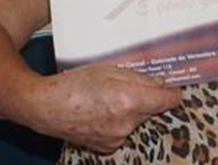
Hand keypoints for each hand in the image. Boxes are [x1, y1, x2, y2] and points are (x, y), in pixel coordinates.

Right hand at [19, 64, 182, 153]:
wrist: (44, 107)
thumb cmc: (75, 83)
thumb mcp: (110, 70)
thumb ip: (140, 78)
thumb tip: (162, 85)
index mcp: (128, 101)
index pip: (168, 101)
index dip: (173, 92)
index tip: (172, 87)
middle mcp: (125, 123)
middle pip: (151, 110)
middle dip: (146, 98)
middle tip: (127, 88)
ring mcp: (116, 138)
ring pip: (137, 120)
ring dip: (131, 111)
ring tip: (107, 99)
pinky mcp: (106, 146)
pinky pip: (123, 131)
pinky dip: (119, 122)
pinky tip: (101, 112)